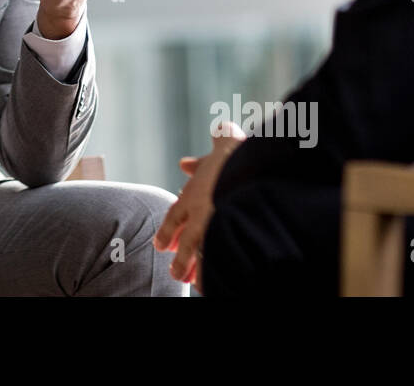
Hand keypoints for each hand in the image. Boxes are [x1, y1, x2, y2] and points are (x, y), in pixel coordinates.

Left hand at [153, 120, 246, 292]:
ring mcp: (211, 229)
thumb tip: (221, 128)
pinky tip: (207, 284)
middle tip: (168, 262)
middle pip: (183, 238)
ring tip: (184, 280)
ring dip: (189, 267)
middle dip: (177, 250)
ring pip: (196, 254)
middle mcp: (199, 213)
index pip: (177, 213)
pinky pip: (216, 263)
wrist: (252, 171)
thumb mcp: (230, 143)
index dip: (170, 228)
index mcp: (196, 191)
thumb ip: (222, 138)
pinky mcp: (227, 240)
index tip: (161, 243)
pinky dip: (211, 274)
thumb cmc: (240, 156)